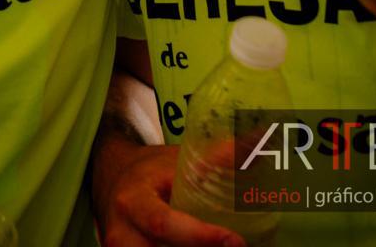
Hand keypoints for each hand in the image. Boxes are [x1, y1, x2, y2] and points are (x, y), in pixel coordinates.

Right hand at [96, 142, 244, 246]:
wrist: (113, 181)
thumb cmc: (151, 170)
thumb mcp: (176, 160)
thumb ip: (216, 157)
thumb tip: (261, 139)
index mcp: (133, 202)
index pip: (164, 224)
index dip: (199, 236)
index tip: (235, 241)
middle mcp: (122, 235)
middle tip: (237, 246)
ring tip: (227, 246)